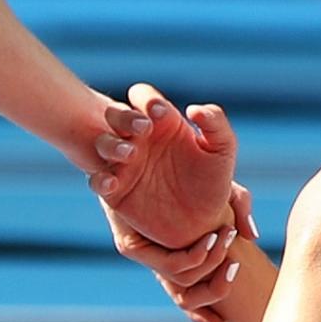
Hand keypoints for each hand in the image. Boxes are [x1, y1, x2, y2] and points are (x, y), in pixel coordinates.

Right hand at [90, 84, 239, 250]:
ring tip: (130, 154)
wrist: (203, 222)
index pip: (145, 99)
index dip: (147, 99)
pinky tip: (112, 184)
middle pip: (117, 116)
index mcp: (162, 123)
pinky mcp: (115, 191)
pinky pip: (98, 181)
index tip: (159, 111)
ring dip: (111, 145)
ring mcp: (124, 164)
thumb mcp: (222, 150)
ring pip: (104, 144)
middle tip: (142, 128)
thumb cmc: (213, 181)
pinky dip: (100, 179)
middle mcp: (138, 139)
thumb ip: (215, 123)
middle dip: (124, 117)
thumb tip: (194, 109)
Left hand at [97, 184, 253, 321]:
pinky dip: (192, 258)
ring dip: (209, 267)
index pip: (193, 299)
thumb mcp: (222, 187)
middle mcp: (163, 264)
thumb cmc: (188, 169)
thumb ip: (241, 207)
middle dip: (218, 289)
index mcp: (183, 259)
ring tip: (226, 243)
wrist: (142, 154)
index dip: (207, 316)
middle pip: (189, 300)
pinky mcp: (130, 245)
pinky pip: (167, 265)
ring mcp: (147, 257)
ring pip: (180, 286)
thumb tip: (252, 236)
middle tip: (238, 265)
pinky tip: (209, 242)